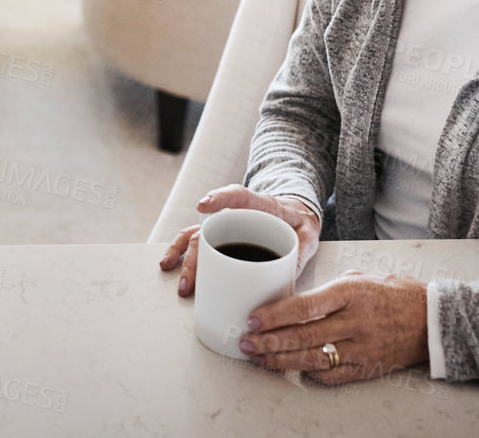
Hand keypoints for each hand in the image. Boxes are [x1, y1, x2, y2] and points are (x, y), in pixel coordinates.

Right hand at [157, 185, 322, 296]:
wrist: (294, 216)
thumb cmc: (299, 224)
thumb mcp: (309, 235)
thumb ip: (301, 250)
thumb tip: (286, 273)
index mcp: (263, 206)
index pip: (240, 196)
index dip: (222, 198)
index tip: (203, 206)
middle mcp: (236, 212)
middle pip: (210, 229)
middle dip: (195, 256)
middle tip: (190, 283)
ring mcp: (224, 223)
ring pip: (197, 235)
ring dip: (183, 256)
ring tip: (178, 280)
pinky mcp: (219, 234)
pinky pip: (194, 239)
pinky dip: (180, 251)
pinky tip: (169, 264)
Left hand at [240, 271, 427, 384]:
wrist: (432, 318)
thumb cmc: (393, 292)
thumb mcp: (360, 277)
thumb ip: (328, 289)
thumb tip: (294, 300)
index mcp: (349, 293)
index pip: (305, 306)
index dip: (276, 315)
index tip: (253, 320)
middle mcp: (354, 321)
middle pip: (303, 335)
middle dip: (270, 342)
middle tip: (246, 344)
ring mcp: (362, 347)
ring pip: (313, 358)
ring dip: (281, 360)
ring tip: (259, 359)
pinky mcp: (368, 367)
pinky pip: (333, 376)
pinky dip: (310, 374)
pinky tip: (292, 370)